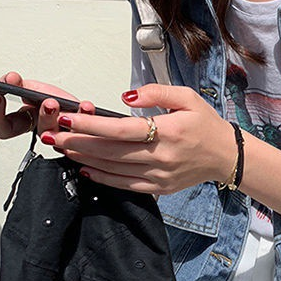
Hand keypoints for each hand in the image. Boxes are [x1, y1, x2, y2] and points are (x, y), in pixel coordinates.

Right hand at [0, 71, 80, 139]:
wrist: (76, 107)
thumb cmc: (53, 100)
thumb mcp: (32, 88)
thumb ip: (18, 84)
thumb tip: (10, 79)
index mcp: (27, 123)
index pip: (4, 129)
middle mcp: (45, 131)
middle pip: (41, 131)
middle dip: (44, 116)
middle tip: (47, 102)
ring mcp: (64, 133)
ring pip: (62, 133)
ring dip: (61, 116)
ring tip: (58, 102)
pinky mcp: (82, 130)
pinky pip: (85, 127)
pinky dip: (85, 114)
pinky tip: (85, 106)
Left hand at [39, 84, 238, 194]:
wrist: (226, 156)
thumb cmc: (206, 125)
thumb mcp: (187, 97)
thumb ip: (155, 92)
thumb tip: (125, 97)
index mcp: (168, 132)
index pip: (121, 130)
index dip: (91, 126)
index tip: (68, 119)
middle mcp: (162, 157)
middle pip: (111, 152)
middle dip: (78, 143)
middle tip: (53, 136)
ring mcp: (160, 176)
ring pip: (114, 169)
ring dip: (85, 160)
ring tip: (63, 149)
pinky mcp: (160, 188)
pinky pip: (125, 185)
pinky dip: (103, 179)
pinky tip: (86, 170)